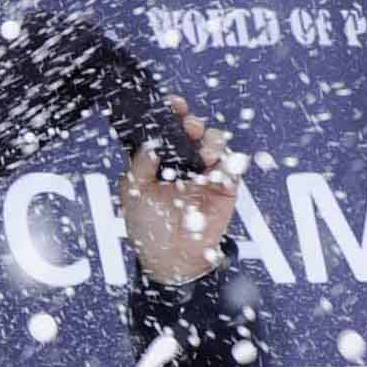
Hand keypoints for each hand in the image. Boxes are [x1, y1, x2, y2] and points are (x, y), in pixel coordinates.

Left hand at [118, 97, 241, 283]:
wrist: (172, 261)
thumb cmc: (149, 230)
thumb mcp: (134, 193)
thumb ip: (139, 165)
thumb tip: (149, 143)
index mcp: (163, 162)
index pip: (170, 130)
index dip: (172, 115)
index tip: (173, 106)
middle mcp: (185, 165)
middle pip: (195, 131)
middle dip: (192, 123)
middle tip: (189, 126)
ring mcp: (206, 174)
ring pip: (215, 143)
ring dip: (210, 139)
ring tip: (202, 150)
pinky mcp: (225, 188)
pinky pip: (232, 166)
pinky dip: (228, 159)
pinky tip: (215, 162)